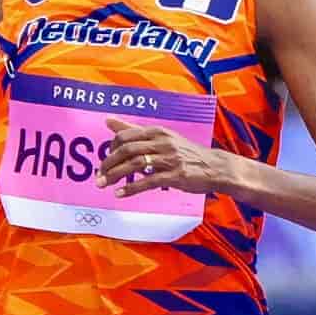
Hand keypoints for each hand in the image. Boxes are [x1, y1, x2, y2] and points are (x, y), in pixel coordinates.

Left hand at [96, 120, 237, 197]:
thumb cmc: (187, 153)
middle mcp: (163, 142)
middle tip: (99, 175)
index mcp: (158, 132)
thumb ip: (133, 130)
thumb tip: (108, 120)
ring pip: (135, 165)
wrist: (216, 167)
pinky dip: (132, 188)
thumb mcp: (162, 138)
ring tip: (104, 185)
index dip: (110, 149)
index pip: (125, 136)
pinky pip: (148, 181)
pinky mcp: (176, 175)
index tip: (105, 161)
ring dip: (115, 176)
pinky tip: (121, 194)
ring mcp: (170, 159)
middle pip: (127, 150)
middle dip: (108, 164)